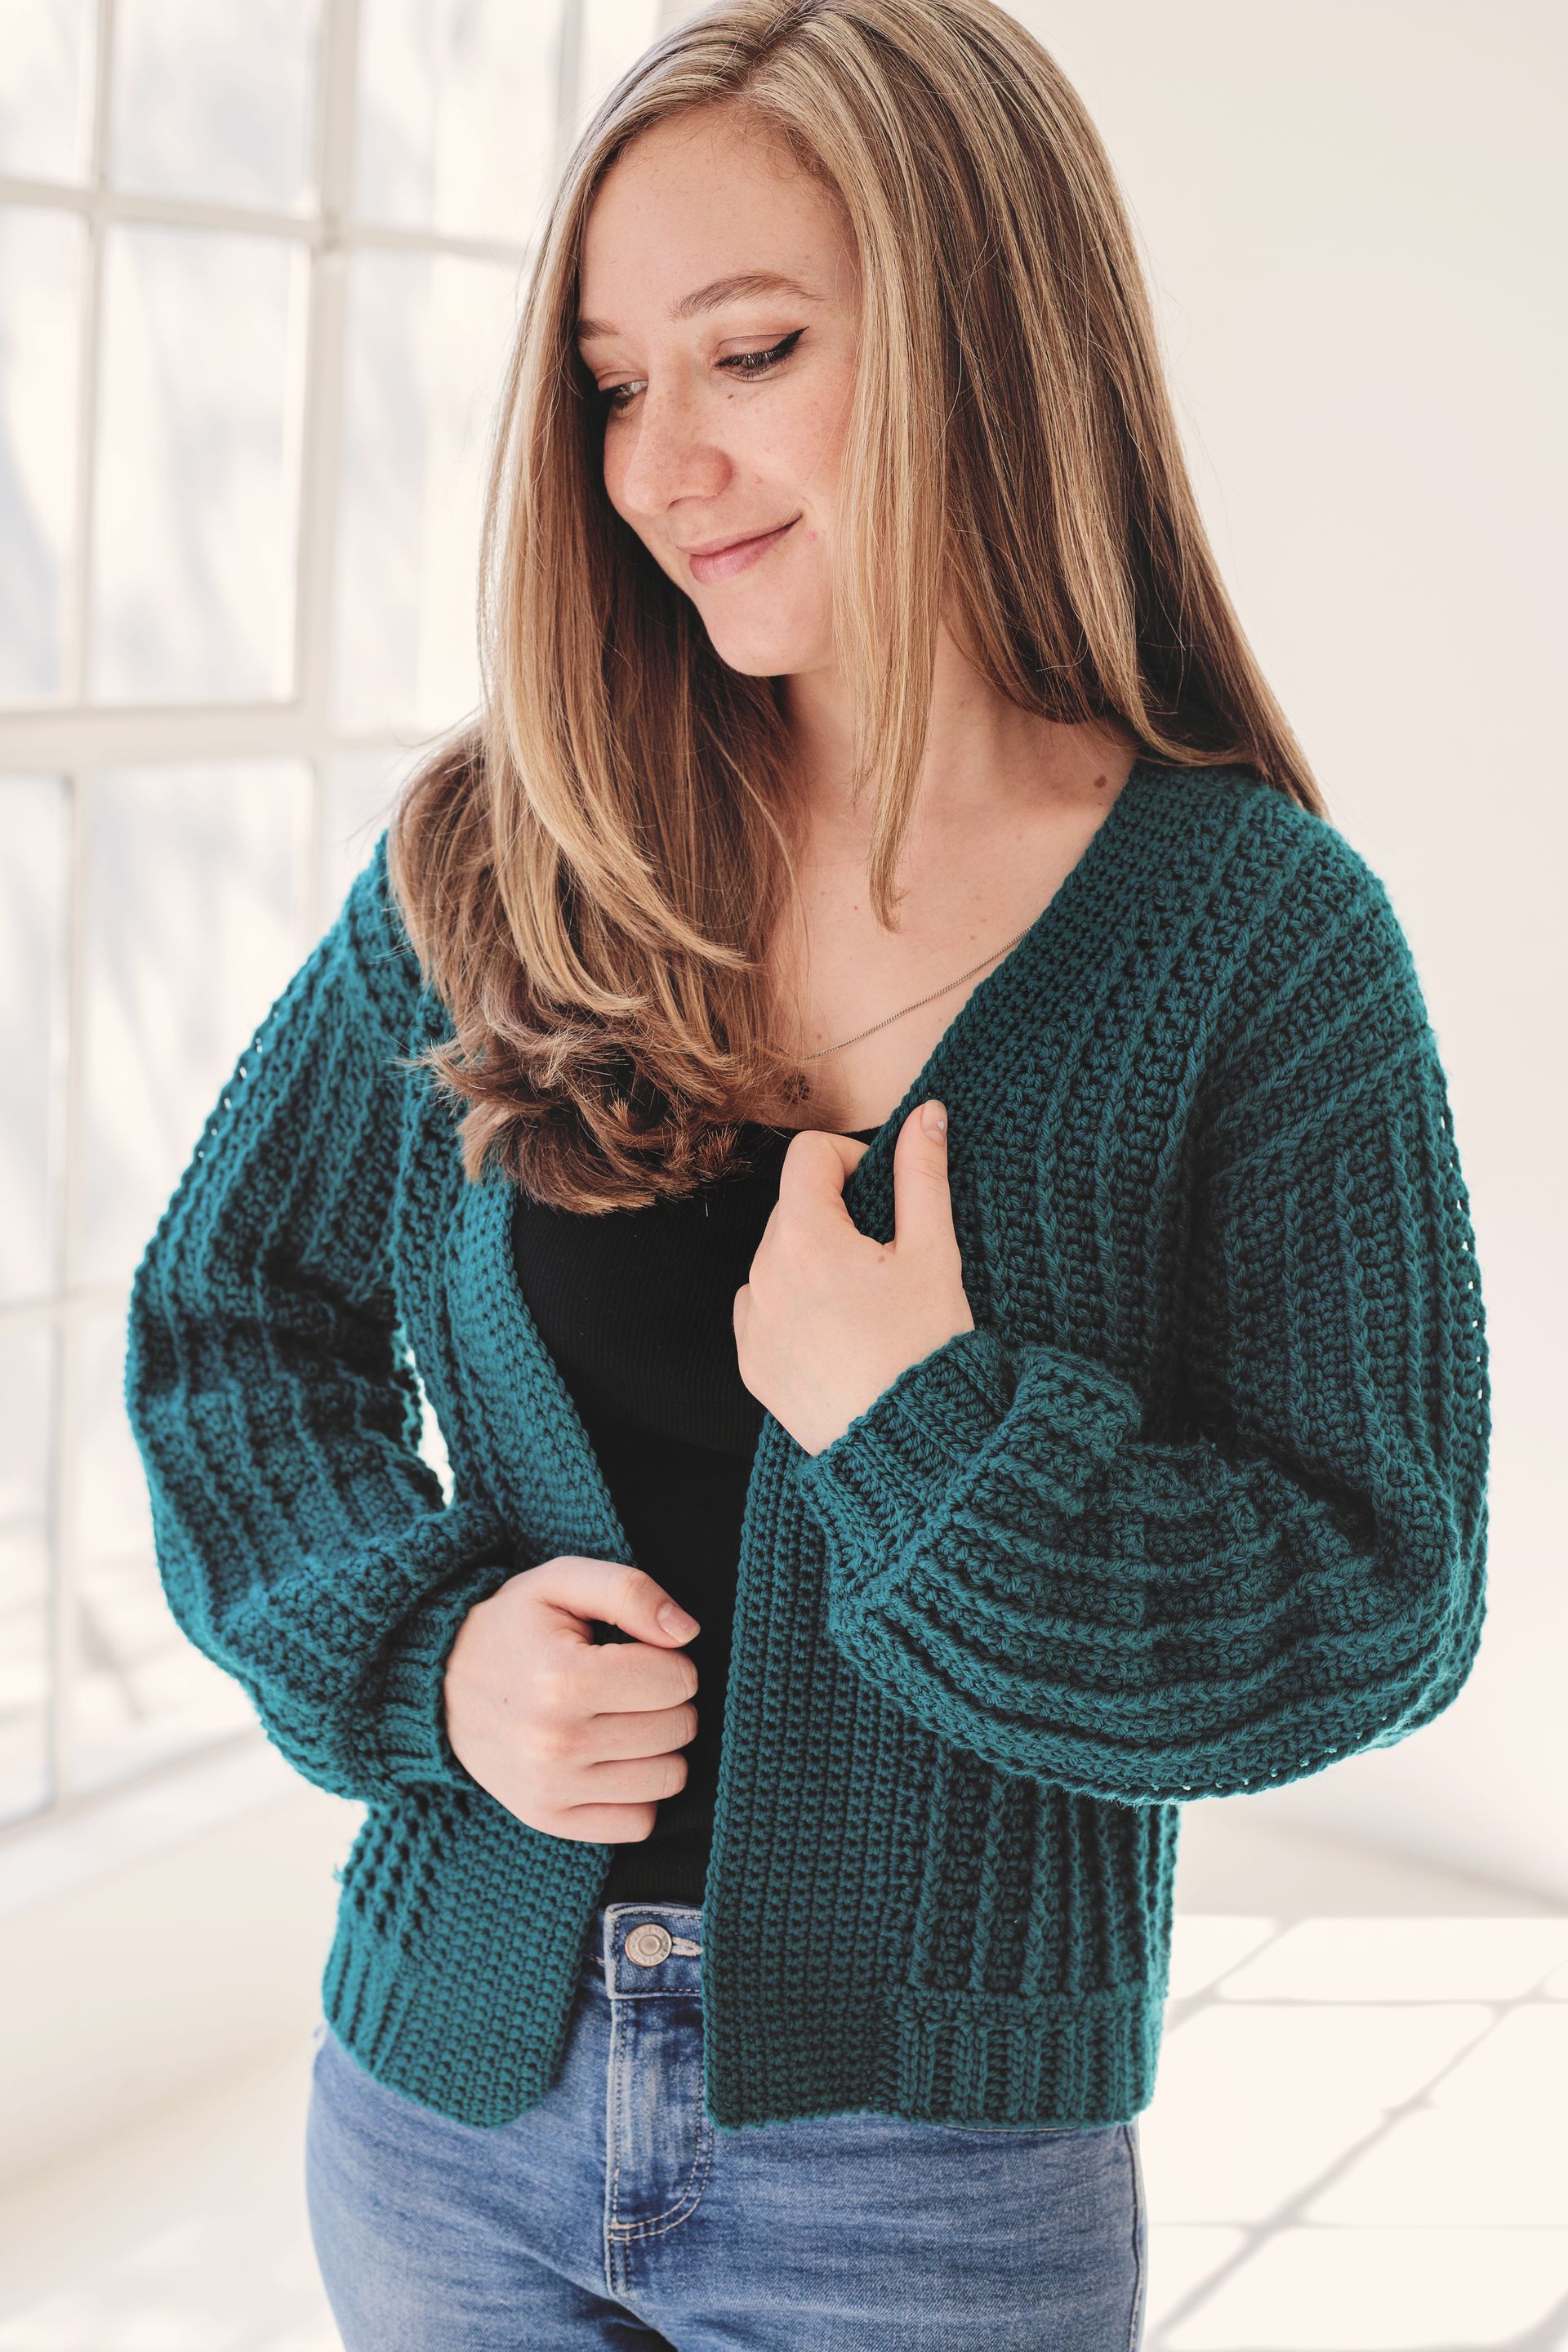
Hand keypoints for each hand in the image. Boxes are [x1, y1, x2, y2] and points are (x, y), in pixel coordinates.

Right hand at [443, 1556, 699, 1841]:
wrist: (436, 1684)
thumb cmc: (512, 1627)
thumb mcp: (561, 1582)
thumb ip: (631, 1591)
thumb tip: (687, 1632)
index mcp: (562, 1678)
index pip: (678, 1679)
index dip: (670, 1659)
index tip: (637, 1652)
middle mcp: (556, 1743)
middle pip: (679, 1729)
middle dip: (668, 1700)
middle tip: (628, 1686)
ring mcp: (551, 1789)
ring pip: (668, 1778)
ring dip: (658, 1747)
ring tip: (621, 1720)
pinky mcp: (549, 1820)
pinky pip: (639, 1822)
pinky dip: (638, 1792)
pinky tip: (611, 1759)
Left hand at [732, 1098, 974, 1455]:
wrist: (913, 1448)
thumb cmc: (927, 1347)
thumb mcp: (934, 1252)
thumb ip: (923, 1174)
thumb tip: (927, 1112)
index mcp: (805, 1237)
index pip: (808, 1156)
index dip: (850, 1160)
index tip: (882, 1193)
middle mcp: (762, 1274)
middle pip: (793, 1209)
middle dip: (836, 1217)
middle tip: (885, 1260)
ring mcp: (751, 1322)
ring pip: (777, 1260)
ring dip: (814, 1263)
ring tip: (864, 1305)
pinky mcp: (751, 1363)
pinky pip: (763, 1311)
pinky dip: (793, 1308)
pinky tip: (838, 1337)